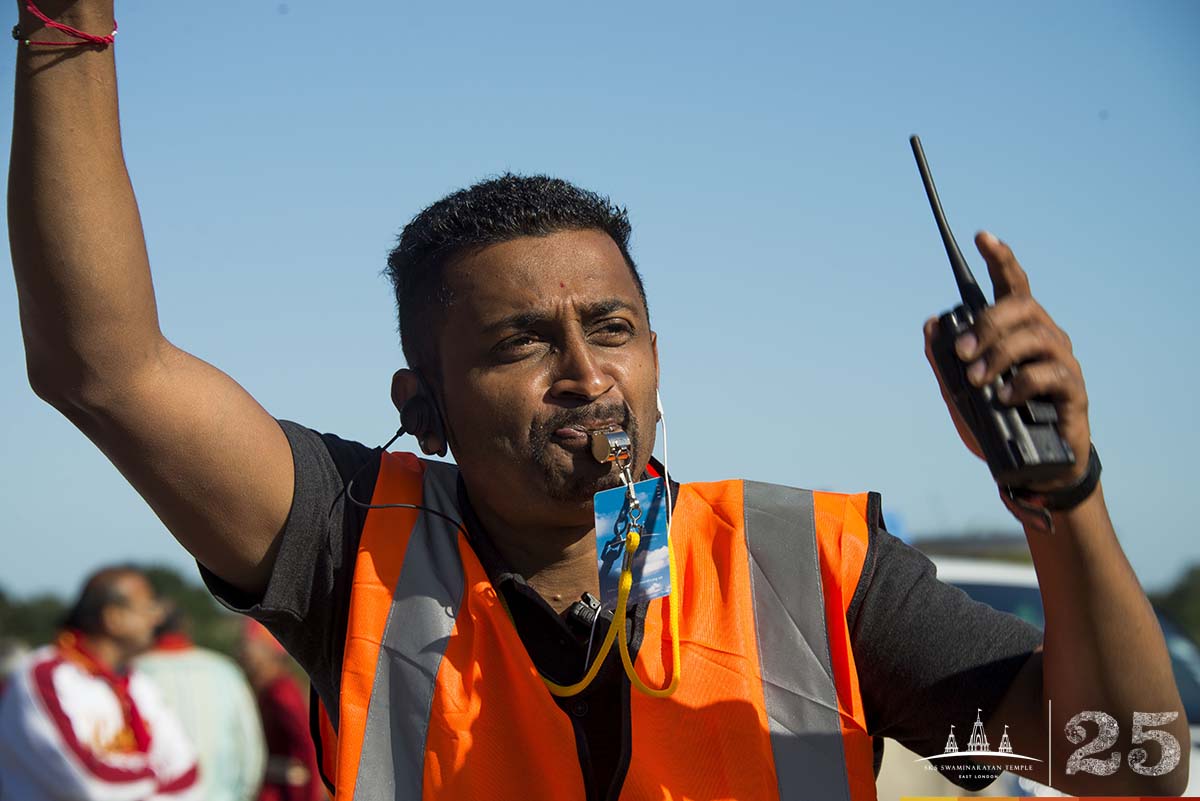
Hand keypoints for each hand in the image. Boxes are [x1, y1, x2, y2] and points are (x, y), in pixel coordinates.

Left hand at [923, 231, 1090, 489]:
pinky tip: (1005, 397)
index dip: (1000, 259)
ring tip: (977, 379)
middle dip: (987, 323)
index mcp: (1017, 332)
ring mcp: (1062, 362)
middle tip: (962, 351)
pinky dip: (1023, 383)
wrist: (1031, 469)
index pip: (1012, 286)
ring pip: (1034, 337)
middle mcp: (1044, 337)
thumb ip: (944, 361)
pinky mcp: (1074, 391)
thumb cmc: (998, 423)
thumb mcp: (960, 393)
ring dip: (999, 355)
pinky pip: (1051, 374)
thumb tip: (930, 325)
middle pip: (1021, 307)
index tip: (983, 237)